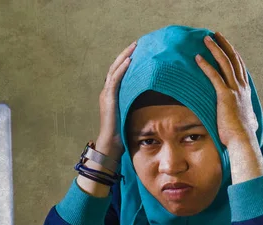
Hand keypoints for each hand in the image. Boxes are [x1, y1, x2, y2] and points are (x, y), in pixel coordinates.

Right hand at [96, 41, 135, 160]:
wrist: (111, 143)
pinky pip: (115, 79)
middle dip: (126, 54)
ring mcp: (106, 94)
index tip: (138, 52)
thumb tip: (155, 101)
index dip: (127, 61)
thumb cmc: (123, 132)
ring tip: (134, 47)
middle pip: (116, 67)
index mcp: (112, 94)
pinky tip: (130, 61)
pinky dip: (122, 69)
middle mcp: (107, 91)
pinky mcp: (108, 98)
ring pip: (114, 69)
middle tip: (137, 43)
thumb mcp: (132, 114)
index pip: (119, 73)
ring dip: (124, 57)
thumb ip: (138, 105)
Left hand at [196, 32, 262, 184]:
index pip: (240, 68)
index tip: (227, 46)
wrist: (243, 140)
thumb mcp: (250, 122)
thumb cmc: (244, 135)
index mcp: (246, 92)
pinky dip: (206, 65)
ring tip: (206, 39)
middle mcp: (242, 88)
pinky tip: (198, 58)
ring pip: (225, 63)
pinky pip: (214, 76)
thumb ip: (250, 117)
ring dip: (215, 49)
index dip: (233, 55)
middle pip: (233, 60)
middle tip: (216, 35)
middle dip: (225, 45)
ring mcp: (234, 90)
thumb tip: (254, 121)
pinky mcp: (225, 96)